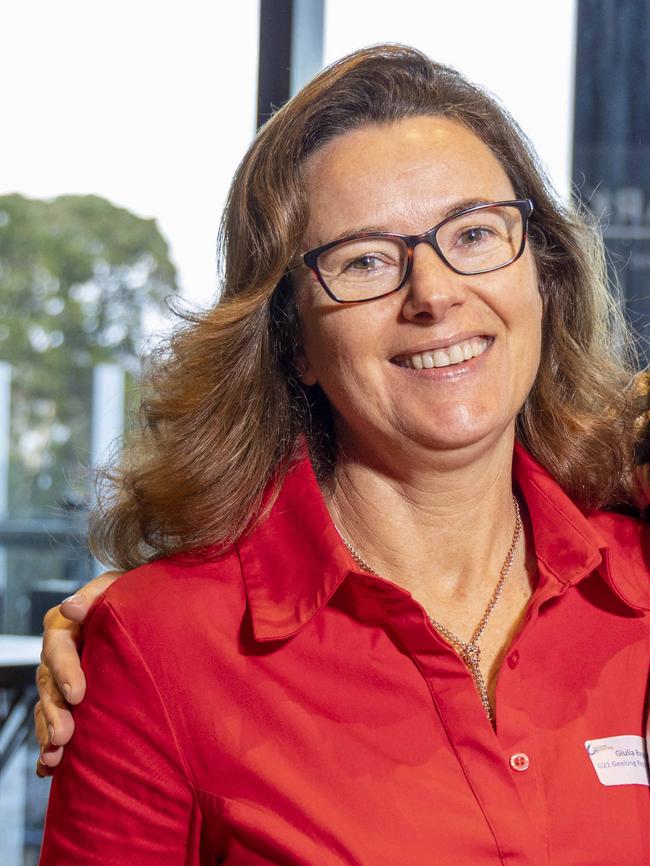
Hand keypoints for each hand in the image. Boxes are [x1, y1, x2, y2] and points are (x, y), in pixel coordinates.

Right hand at [35, 572, 121, 775]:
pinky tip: (48, 768)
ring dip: (48, 733)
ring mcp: (63, 678)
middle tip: (64, 736)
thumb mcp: (120, 586)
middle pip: (47, 683)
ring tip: (55, 757)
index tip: (77, 694)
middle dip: (54, 712)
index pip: (57, 646)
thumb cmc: (135, 595)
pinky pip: (53, 723)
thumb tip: (69, 607)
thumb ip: (97, 595)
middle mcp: (60, 652)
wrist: (149, 613)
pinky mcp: (71, 700)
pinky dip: (48, 746)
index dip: (65, 670)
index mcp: (67, 624)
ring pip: (47, 707)